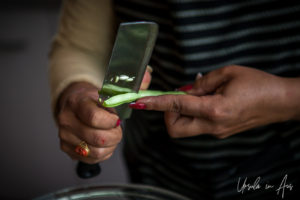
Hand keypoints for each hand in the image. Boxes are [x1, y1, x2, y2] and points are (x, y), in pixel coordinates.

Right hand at [56, 67, 151, 162]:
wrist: (74, 103)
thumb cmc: (93, 98)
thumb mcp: (108, 89)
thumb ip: (128, 86)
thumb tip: (147, 77)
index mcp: (77, 102)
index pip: (94, 117)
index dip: (111, 122)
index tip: (117, 119)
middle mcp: (67, 120)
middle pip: (97, 138)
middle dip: (115, 136)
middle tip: (117, 129)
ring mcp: (65, 136)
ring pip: (95, 152)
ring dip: (111, 146)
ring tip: (111, 136)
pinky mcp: (67, 148)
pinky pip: (91, 159)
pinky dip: (103, 153)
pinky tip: (104, 144)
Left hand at [134, 65, 298, 137]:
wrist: (281, 102)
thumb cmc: (258, 84)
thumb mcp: (228, 73)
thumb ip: (201, 82)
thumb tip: (184, 90)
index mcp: (214, 110)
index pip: (176, 107)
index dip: (155, 104)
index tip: (140, 102)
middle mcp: (212, 126)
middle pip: (174, 129)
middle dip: (167, 115)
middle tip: (177, 97)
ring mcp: (216, 132)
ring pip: (185, 129)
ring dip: (181, 113)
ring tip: (198, 95)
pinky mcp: (219, 133)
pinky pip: (197, 125)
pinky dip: (193, 114)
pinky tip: (206, 100)